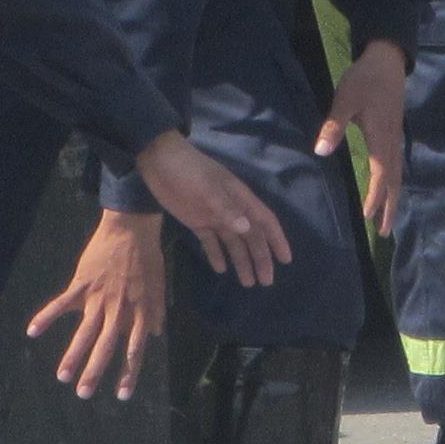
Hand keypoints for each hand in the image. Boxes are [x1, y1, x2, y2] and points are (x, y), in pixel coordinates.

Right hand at [25, 209, 164, 400]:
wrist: (131, 229)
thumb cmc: (148, 258)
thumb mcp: (159, 287)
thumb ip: (154, 313)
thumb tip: (155, 334)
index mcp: (138, 313)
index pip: (134, 350)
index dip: (128, 373)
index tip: (121, 395)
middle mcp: (118, 310)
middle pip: (105, 346)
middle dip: (94, 372)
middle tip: (83, 394)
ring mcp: (98, 298)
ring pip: (84, 332)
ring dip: (72, 356)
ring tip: (62, 377)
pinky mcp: (82, 285)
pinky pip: (61, 304)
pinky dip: (46, 317)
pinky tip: (32, 331)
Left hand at [136, 131, 288, 286]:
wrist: (159, 160)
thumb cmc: (188, 171)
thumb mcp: (207, 188)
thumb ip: (226, 209)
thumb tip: (246, 229)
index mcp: (240, 199)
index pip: (265, 222)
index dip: (277, 240)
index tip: (285, 260)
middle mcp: (231, 210)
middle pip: (251, 237)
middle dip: (260, 258)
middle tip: (265, 282)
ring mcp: (214, 216)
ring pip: (233, 243)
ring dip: (241, 261)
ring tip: (247, 283)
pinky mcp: (197, 221)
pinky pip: (210, 242)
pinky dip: (216, 255)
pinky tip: (220, 270)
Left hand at [313, 40, 409, 238]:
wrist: (388, 59)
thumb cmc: (365, 78)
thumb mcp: (345, 99)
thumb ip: (333, 125)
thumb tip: (320, 152)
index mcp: (381, 138)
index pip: (380, 176)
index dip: (374, 198)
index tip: (366, 218)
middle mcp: (392, 142)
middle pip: (394, 182)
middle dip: (389, 208)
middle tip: (382, 232)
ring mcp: (395, 137)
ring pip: (397, 175)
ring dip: (392, 198)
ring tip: (385, 218)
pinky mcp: (394, 132)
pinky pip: (396, 165)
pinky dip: (392, 183)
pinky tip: (386, 187)